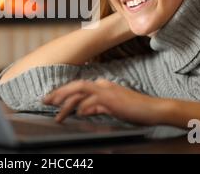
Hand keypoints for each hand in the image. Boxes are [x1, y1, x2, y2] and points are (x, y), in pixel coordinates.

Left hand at [43, 79, 160, 124]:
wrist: (154, 109)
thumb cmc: (135, 110)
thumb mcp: (112, 108)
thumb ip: (97, 107)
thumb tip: (83, 110)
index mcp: (102, 85)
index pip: (78, 86)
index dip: (63, 92)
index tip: (51, 99)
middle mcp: (103, 85)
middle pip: (76, 86)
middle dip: (59, 93)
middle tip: (46, 102)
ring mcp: (108, 91)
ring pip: (81, 92)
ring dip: (67, 103)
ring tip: (57, 113)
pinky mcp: (113, 100)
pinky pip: (94, 101)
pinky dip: (85, 107)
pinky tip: (78, 114)